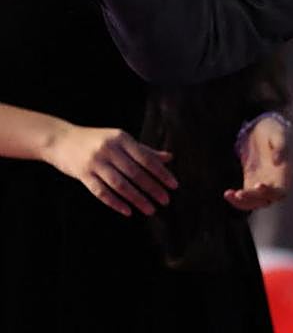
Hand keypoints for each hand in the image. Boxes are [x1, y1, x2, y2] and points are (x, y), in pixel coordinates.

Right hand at [43, 124, 176, 216]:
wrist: (61, 139)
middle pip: (135, 173)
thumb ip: (144, 150)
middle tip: (165, 201)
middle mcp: (109, 149)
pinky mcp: (82, 174)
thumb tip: (169, 158)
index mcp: (122, 138)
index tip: (174, 185)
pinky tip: (128, 211)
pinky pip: (101, 191)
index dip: (161, 173)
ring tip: (150, 209)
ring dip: (137, 199)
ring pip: (120, 184)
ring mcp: (95, 162)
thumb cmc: (96, 140)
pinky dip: (115, 202)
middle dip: (152, 188)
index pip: (146, 158)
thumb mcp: (120, 140)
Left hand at [224, 115, 288, 211]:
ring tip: (230, 194)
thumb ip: (280, 147)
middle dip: (253, 199)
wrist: (262, 128)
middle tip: (239, 193)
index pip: (280, 191)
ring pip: (254, 202)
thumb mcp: (278, 135)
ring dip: (243, 202)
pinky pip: (244, 197)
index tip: (258, 185)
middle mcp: (274, 183)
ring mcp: (262, 184)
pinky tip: (227, 193)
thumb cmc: (273, 131)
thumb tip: (278, 161)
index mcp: (284, 174)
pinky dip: (236, 199)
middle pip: (266, 200)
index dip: (271, 192)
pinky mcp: (250, 183)